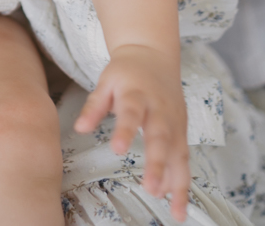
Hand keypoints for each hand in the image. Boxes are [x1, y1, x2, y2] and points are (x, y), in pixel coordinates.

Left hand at [75, 45, 189, 221]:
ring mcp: (174, 119)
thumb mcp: (106, 82)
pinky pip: (184, 156)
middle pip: (160, 137)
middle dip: (158, 164)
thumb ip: (94, 106)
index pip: (131, 112)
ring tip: (175, 210)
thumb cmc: (125, 72)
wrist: (152, 55)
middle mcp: (159, 108)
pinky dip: (182, 179)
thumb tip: (80, 128)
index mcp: (136, 93)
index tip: (118, 150)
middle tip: (151, 189)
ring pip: (179, 152)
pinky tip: (176, 200)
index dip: (125, 130)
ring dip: (178, 181)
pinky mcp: (182, 128)